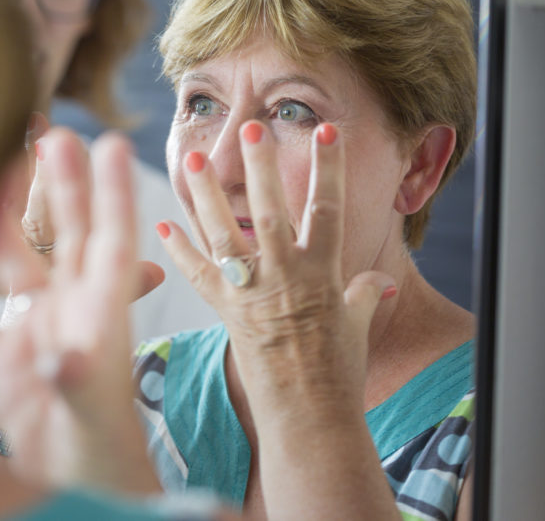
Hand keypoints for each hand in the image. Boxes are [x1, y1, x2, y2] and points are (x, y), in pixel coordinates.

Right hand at [0, 129, 161, 494]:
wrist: (71, 479)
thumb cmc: (96, 444)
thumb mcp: (88, 406)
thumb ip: (75, 376)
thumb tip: (64, 355)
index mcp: (103, 309)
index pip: (112, 239)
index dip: (111, 191)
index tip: (109, 143)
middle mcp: (72, 305)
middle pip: (68, 232)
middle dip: (60, 185)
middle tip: (54, 133)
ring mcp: (37, 322)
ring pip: (17, 259)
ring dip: (2, 223)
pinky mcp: (6, 348)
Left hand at [157, 121, 393, 403]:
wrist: (307, 416)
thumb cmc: (338, 371)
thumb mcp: (357, 325)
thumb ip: (364, 294)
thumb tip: (382, 280)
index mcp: (323, 274)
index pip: (328, 209)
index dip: (327, 169)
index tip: (326, 130)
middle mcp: (285, 277)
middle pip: (270, 213)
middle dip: (260, 169)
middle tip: (249, 128)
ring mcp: (251, 294)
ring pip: (225, 235)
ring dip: (206, 197)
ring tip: (194, 159)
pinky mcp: (225, 312)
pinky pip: (197, 276)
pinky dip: (178, 250)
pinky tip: (162, 223)